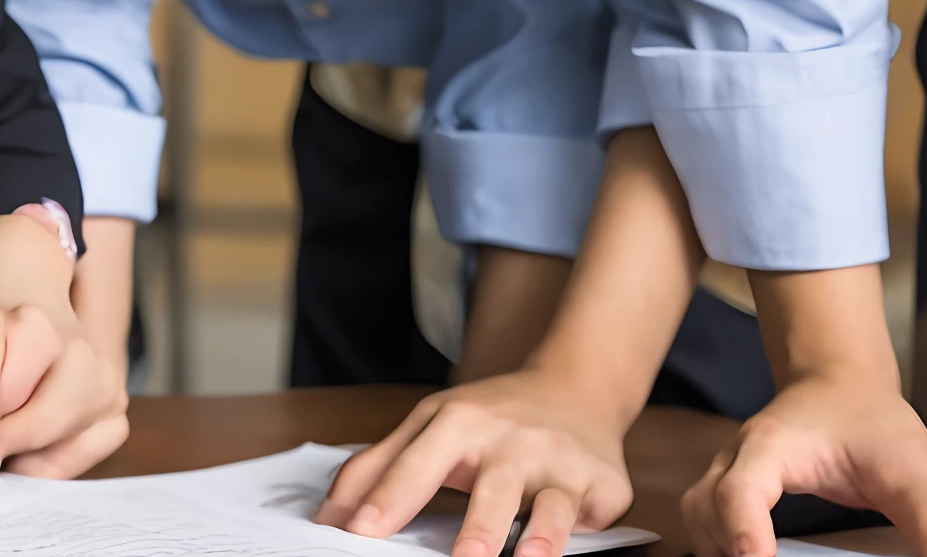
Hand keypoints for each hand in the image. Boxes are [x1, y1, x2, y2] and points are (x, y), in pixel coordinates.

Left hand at [0, 296, 128, 488]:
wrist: (8, 341)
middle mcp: (40, 326)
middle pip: (25, 419)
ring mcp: (87, 359)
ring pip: (58, 437)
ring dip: (23, 457)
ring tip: (5, 440)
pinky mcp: (114, 398)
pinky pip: (83, 456)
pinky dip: (52, 466)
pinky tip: (34, 445)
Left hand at [317, 370, 632, 556]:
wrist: (575, 386)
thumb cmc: (490, 417)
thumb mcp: (431, 426)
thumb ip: (377, 468)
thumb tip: (326, 516)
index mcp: (458, 422)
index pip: (417, 465)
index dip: (388, 499)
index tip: (358, 532)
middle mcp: (510, 440)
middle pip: (488, 489)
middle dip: (473, 530)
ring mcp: (558, 462)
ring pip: (546, 506)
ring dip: (535, 538)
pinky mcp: (600, 484)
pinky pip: (589, 515)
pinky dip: (575, 535)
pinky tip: (560, 551)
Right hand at [681, 371, 926, 556]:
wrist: (842, 381)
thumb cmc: (872, 418)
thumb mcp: (913, 470)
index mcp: (775, 446)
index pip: (740, 491)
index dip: (744, 534)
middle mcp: (740, 458)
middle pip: (705, 511)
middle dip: (727, 550)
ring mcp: (730, 471)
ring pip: (697, 517)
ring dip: (720, 549)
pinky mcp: (732, 487)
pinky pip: (706, 521)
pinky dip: (721, 546)